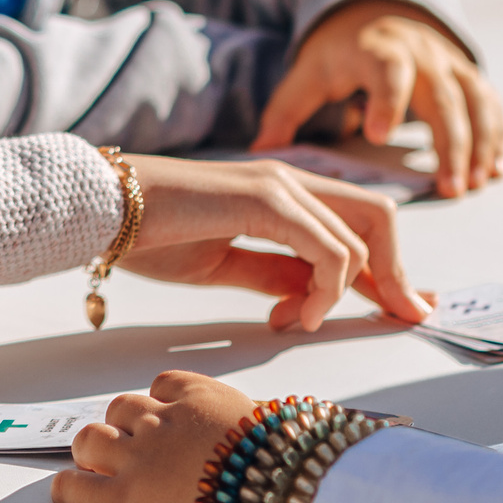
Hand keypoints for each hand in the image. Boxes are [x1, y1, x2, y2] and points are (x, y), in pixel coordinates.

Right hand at [54, 372, 256, 502]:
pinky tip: (175, 408)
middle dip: (92, 450)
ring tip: (145, 432)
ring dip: (126, 421)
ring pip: (121, 407)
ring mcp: (166, 420)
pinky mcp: (198, 393)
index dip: (71, 488)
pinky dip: (164, 394)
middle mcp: (140, 458)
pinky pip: (162, 383)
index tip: (74, 487)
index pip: (74, 489)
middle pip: (89, 441)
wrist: (298, 487)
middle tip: (107, 458)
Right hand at [120, 154, 428, 331]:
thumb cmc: (148, 232)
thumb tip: (313, 296)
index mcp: (279, 191)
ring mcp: (280, 185)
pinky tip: (297, 314)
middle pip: (379, 219)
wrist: (101, 207)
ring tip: (302, 322)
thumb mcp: (224, 264)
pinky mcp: (266, 199)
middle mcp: (288, 179)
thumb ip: (273, 274)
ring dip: (344, 294)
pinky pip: (328, 251)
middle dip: (397, 275)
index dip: (389, 267)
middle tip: (400, 316)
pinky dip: (325, 290)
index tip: (401, 307)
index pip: (357, 221)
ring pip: (360, 239)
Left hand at [254, 0, 502, 198]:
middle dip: (448, 143)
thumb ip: (286, 110)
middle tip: (448, 188)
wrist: (377, 9)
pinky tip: (496, 169)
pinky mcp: (469, 75)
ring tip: (474, 184)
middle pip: (442, 96)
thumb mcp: (308, 72)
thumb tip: (260, 151)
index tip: (378, 136)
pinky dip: (498, 136)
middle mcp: (421, 54)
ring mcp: (450, 63)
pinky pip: (491, 104)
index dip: (386, 101)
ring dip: (480, 144)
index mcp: (377, 50)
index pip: (387, 72)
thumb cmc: (339, 52)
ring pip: (476, 101)